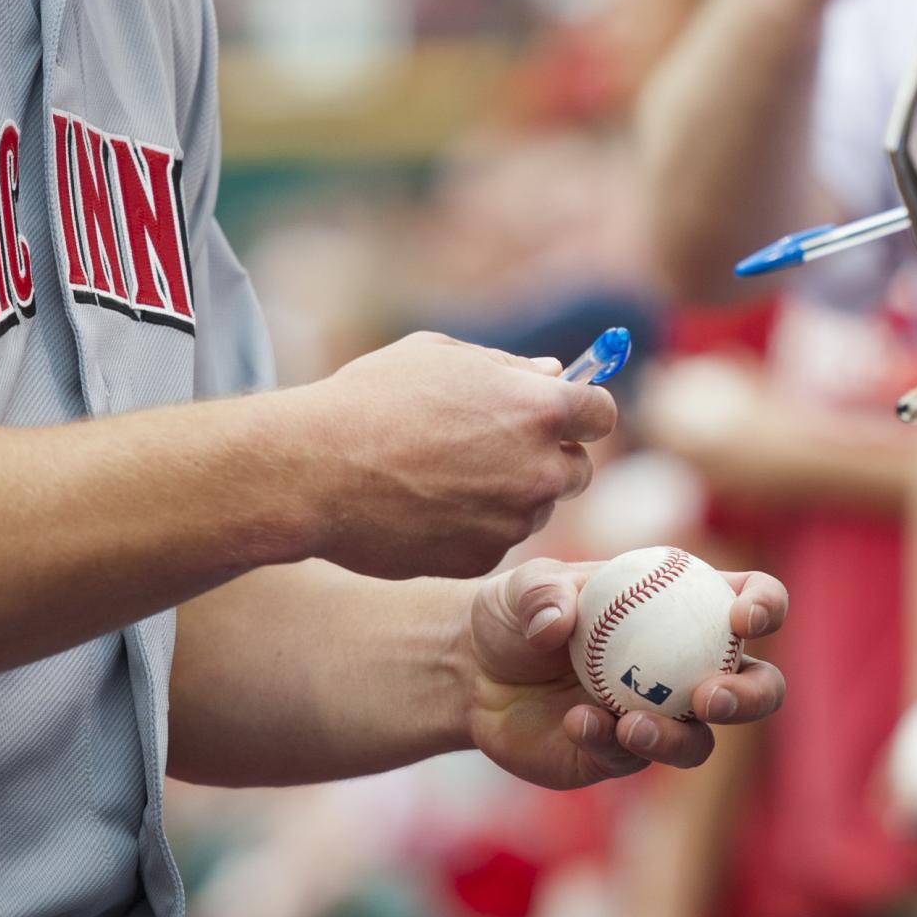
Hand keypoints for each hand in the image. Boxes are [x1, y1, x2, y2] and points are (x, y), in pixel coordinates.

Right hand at [295, 333, 617, 579]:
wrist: (315, 470)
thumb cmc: (371, 400)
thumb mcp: (441, 356)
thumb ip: (507, 367)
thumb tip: (552, 374)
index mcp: (540, 408)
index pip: (602, 414)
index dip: (581, 414)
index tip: (562, 417)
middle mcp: (539, 468)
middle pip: (578, 470)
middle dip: (549, 459)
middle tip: (498, 451)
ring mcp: (513, 520)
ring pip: (535, 509)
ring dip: (510, 496)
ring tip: (446, 478)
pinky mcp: (482, 559)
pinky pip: (495, 541)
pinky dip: (474, 529)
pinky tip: (427, 509)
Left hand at [459, 557, 787, 791]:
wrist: (470, 674)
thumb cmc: (512, 614)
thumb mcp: (522, 587)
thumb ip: (542, 595)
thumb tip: (560, 624)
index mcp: (682, 604)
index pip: (750, 600)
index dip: (765, 607)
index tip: (743, 617)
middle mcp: (684, 664)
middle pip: (756, 686)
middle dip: (750, 696)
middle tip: (710, 697)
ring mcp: (658, 715)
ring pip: (700, 740)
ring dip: (677, 737)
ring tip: (633, 726)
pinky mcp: (620, 756)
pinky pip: (632, 760)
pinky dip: (610, 743)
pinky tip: (578, 723)